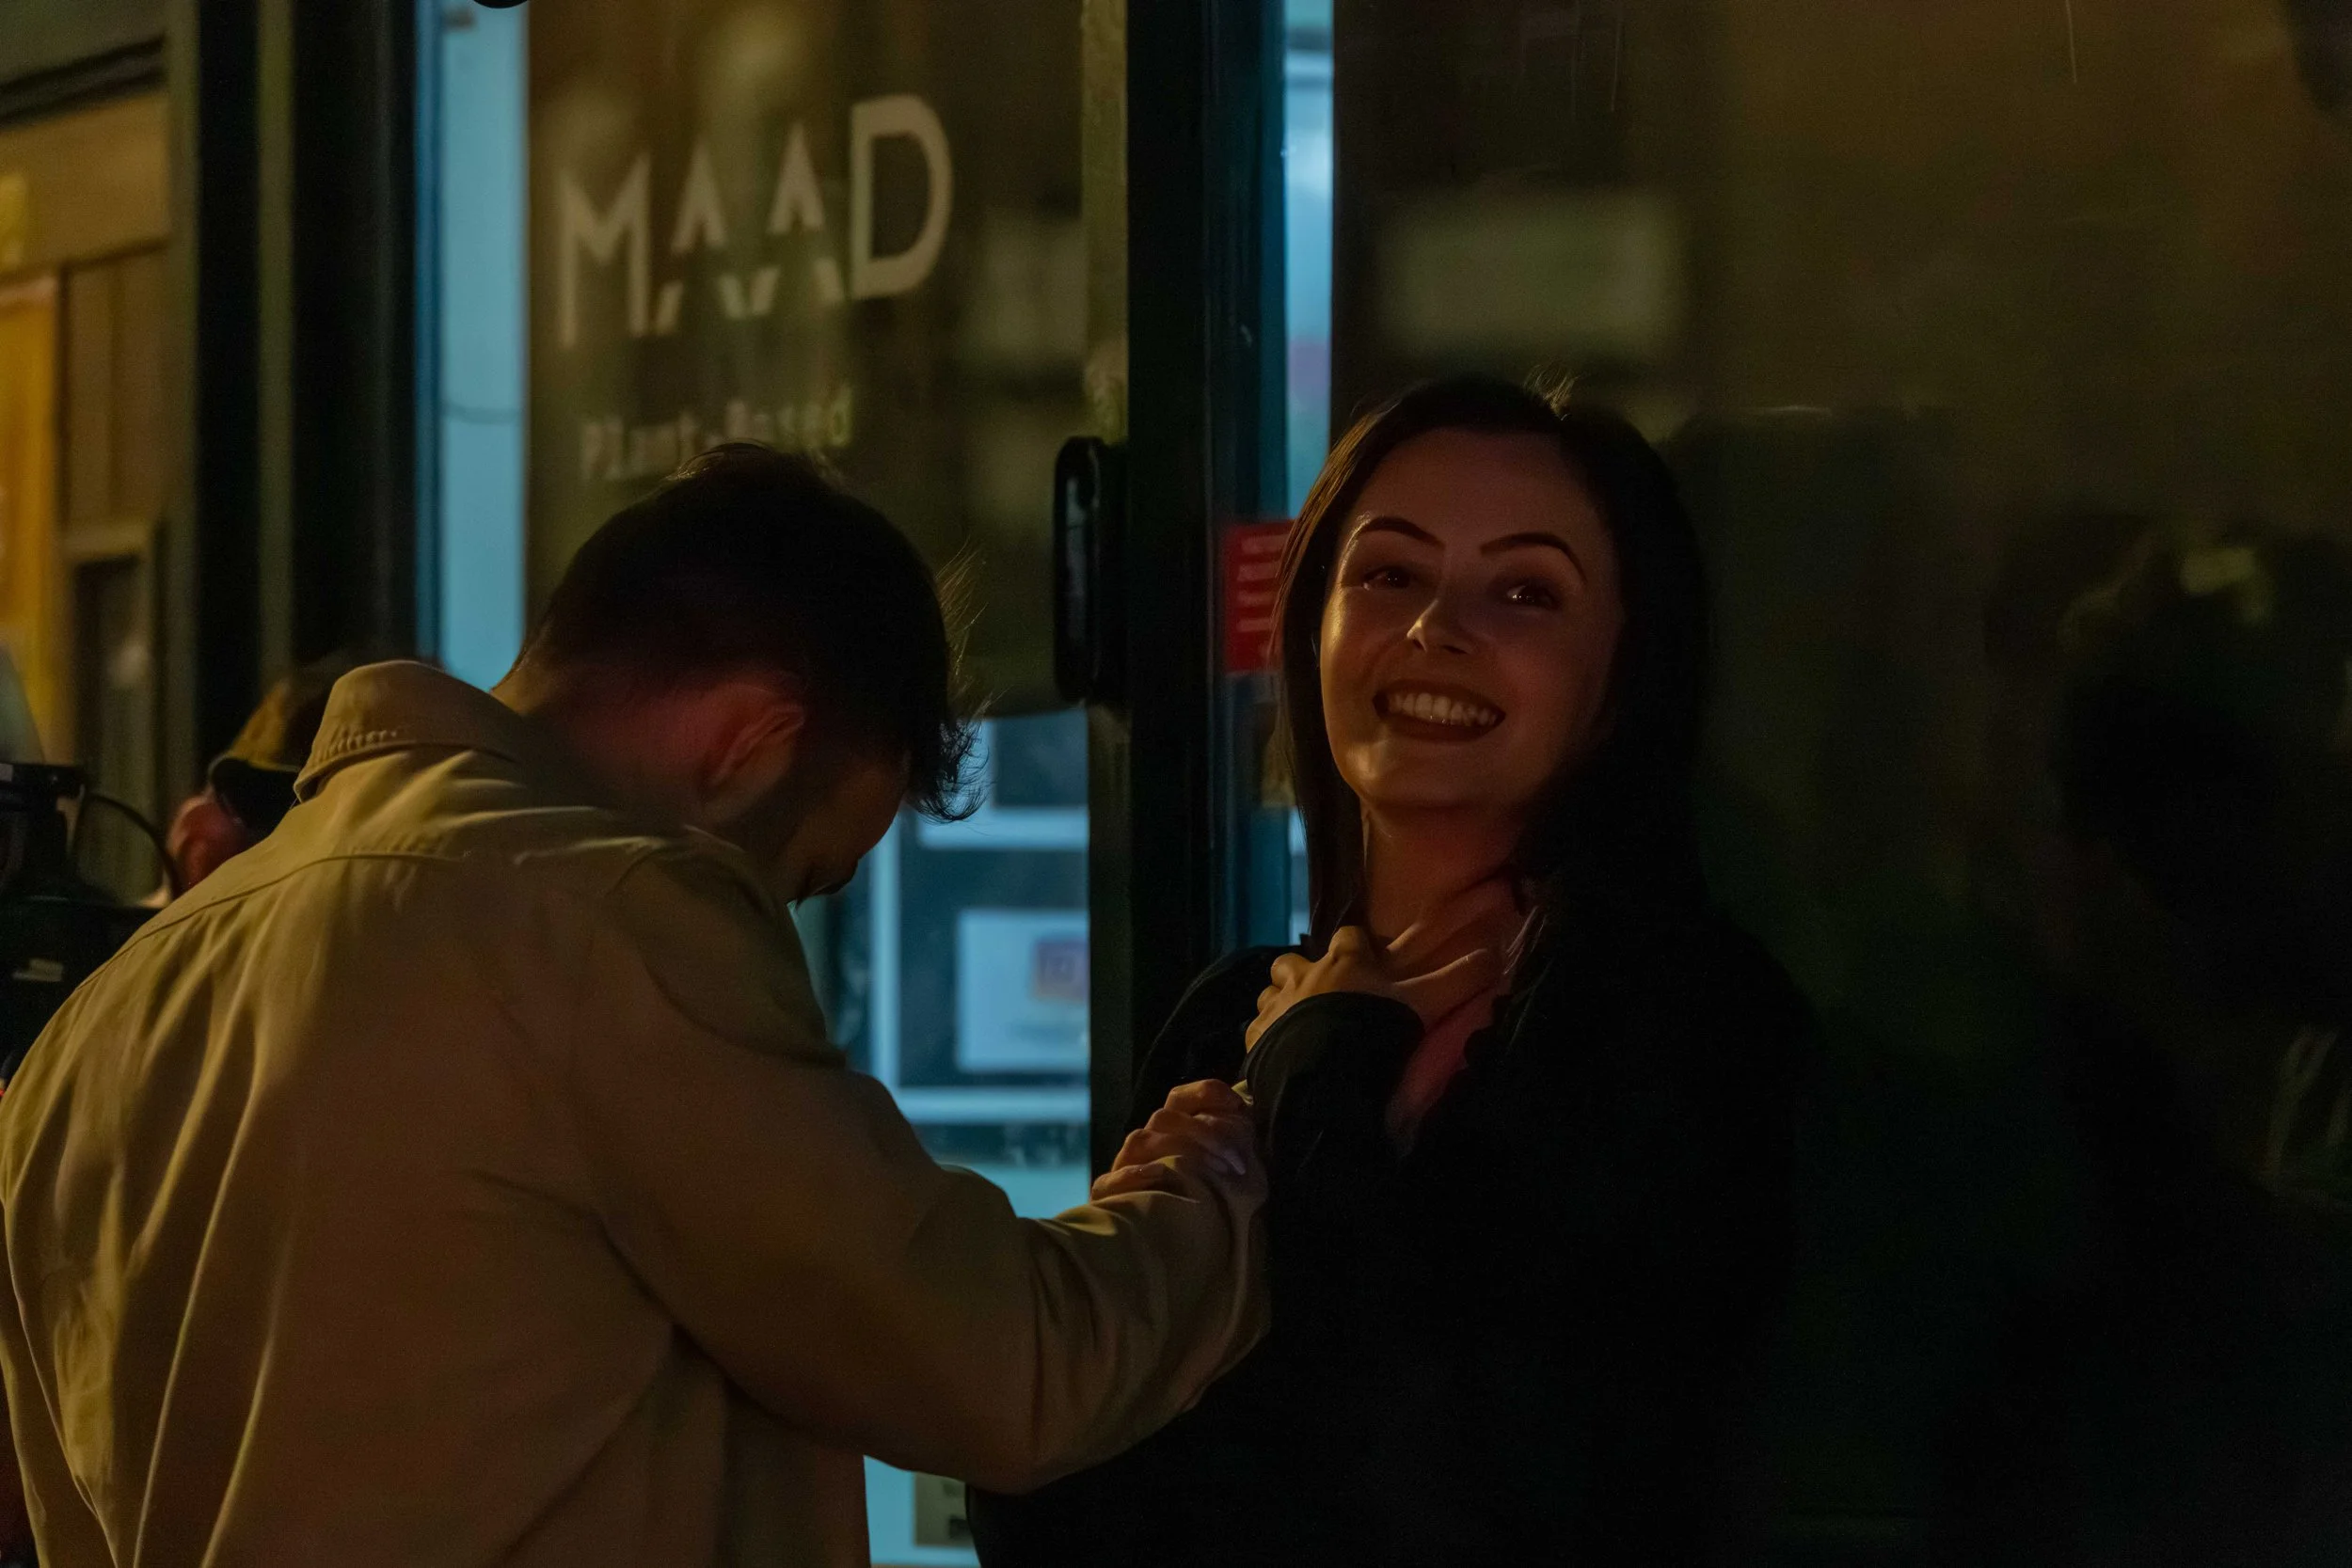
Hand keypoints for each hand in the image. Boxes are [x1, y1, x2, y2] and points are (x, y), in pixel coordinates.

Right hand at [1089, 1079, 1259, 1201]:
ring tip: (1215, 1172)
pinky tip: (1158, 1173)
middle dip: (1206, 1133)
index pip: (1181, 1096)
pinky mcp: (1110, 1194)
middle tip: (1237, 1161)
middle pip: (1165, 1117)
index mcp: (1171, 1128)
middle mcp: (1147, 1140)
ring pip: (1141, 1140)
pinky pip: (1110, 1180)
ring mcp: (1126, 1165)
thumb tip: (1248, 1116)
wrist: (1167, 1247)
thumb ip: (1232, 1142)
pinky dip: (1133, 1174)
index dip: (1206, 1093)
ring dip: (1181, 1150)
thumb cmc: (1205, 1201)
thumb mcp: (1224, 1169)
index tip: (1236, 1105)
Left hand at [1244, 925, 1501, 1052]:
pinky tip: (1274, 1049)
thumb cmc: (1374, 1028)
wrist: (1324, 1071)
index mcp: (1343, 962)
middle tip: (1321, 992)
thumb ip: (1457, 979)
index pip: (1347, 936)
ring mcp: (1275, 1005)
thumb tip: (1496, 954)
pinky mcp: (1256, 1036)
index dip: (1356, 945)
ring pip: (1269, 991)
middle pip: (1294, 960)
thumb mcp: (1422, 1003)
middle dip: (1304, 970)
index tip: (1365, 957)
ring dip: (1280, 1000)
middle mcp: (1304, 975)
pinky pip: (1254, 1027)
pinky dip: (1264, 1033)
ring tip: (1294, 1020)